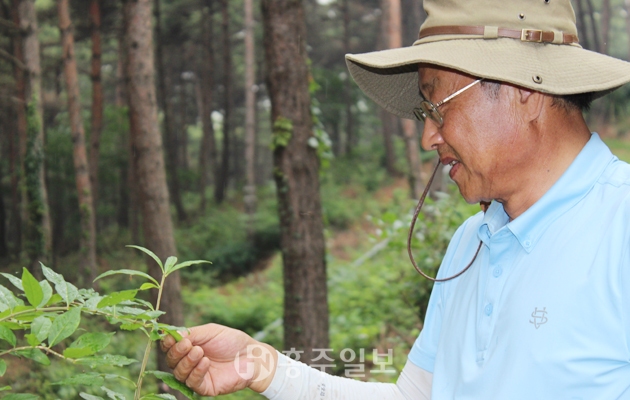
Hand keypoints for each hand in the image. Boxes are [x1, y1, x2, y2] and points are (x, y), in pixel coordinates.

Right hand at [160, 323, 277, 395]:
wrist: (251, 355)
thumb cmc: (232, 341)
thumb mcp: (210, 332)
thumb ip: (191, 333)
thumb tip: (171, 335)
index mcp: (189, 347)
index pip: (170, 348)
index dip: (167, 343)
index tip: (170, 338)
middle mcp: (190, 362)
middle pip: (172, 361)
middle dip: (176, 352)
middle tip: (187, 344)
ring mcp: (197, 375)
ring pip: (179, 373)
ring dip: (186, 362)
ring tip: (199, 351)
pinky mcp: (205, 387)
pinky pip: (193, 383)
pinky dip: (197, 372)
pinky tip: (205, 362)